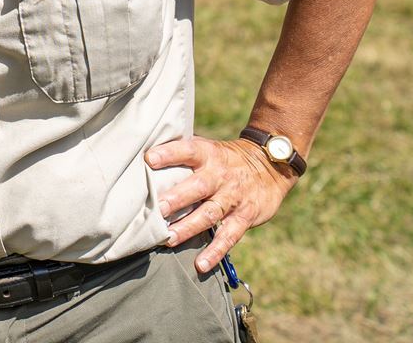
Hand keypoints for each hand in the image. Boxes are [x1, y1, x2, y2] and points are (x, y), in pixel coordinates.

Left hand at [145, 134, 296, 273]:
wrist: (269, 165)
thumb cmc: (224, 158)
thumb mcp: (208, 148)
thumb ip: (182, 153)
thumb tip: (142, 154)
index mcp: (208, 155)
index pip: (188, 150)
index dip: (170, 154)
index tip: (150, 158)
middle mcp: (220, 176)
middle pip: (197, 187)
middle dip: (176, 199)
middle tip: (156, 209)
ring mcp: (233, 198)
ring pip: (210, 214)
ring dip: (189, 228)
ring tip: (169, 239)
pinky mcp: (244, 217)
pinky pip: (229, 236)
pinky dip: (215, 251)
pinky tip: (200, 264)